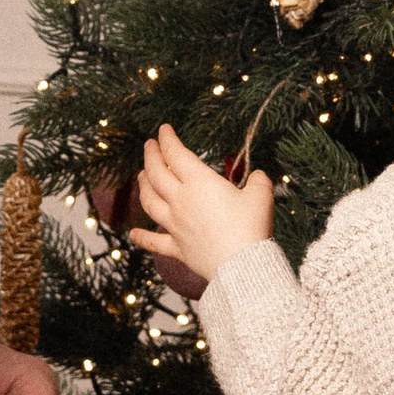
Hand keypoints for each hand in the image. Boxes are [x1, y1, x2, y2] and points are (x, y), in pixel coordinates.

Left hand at [128, 126, 276, 291]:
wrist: (242, 264)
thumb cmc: (251, 227)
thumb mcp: (261, 196)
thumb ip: (258, 181)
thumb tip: (258, 176)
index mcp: (199, 183)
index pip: (176, 154)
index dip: (167, 139)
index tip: (164, 130)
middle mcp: (181, 200)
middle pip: (156, 174)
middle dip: (151, 156)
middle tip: (149, 146)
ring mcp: (175, 225)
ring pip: (150, 201)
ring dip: (143, 186)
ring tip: (141, 176)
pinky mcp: (177, 248)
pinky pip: (154, 241)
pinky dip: (141, 237)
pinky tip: (133, 234)